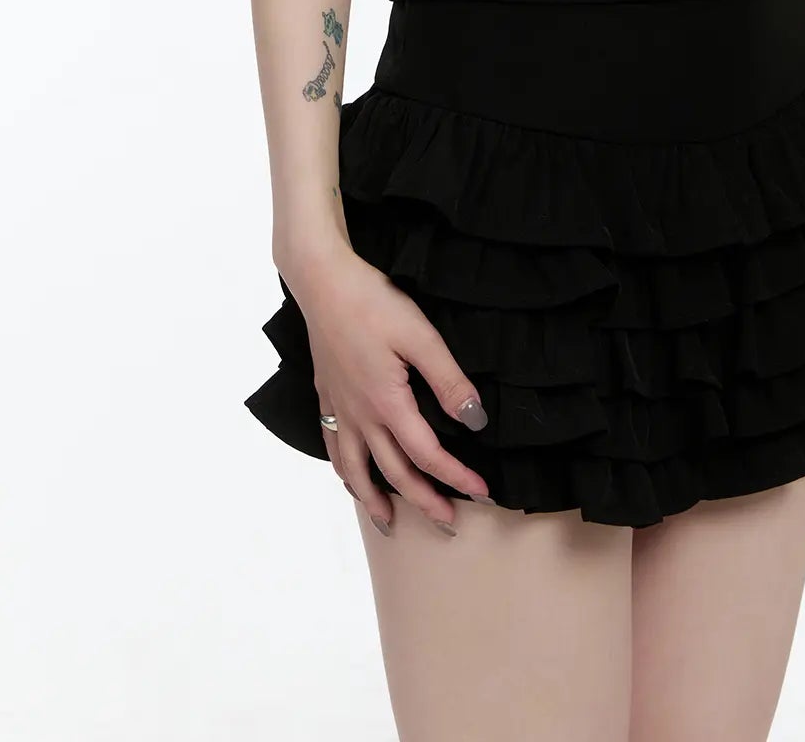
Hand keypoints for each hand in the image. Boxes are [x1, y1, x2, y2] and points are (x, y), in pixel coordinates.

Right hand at [294, 249, 492, 532]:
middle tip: (448, 522)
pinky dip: (344, 470)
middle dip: (424, 501)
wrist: (322, 282)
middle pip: (394, 473)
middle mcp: (360, 415)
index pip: (428, 455)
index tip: (482, 491)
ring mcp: (340, 407)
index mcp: (387, 404)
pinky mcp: (327, 395)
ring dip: (374, 499)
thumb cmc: (372, 303)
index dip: (457, 477)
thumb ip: (449, 381)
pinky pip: (334, 446)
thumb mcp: (420, 336)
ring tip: (388, 522)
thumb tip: (475, 421)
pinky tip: (350, 475)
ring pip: (355, 470)